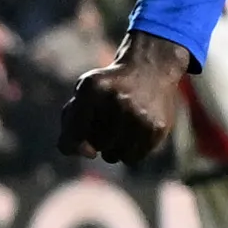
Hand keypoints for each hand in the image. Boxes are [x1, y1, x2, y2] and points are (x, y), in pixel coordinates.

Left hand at [57, 36, 188, 168]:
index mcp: (93, 89)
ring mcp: (140, 116)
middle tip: (105, 122)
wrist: (150, 70)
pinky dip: (129, 151)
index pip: (74, 132)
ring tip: (119, 127)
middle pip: (94, 145)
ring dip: (111, 147)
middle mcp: (118, 101)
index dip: (70, 143)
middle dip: (95, 138)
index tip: (73, 143)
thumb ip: (72, 122)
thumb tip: (87, 154)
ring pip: (113, 156)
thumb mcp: (84, 92)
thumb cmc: (108, 87)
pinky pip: (133, 158)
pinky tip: (132, 132)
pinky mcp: (157, 128)